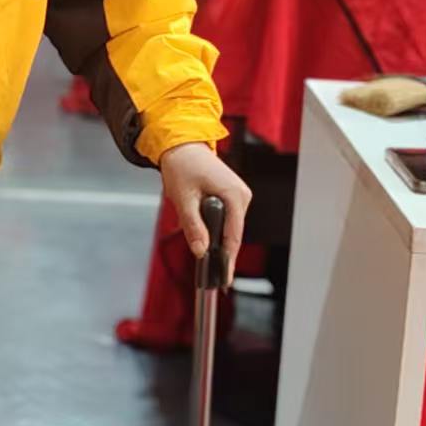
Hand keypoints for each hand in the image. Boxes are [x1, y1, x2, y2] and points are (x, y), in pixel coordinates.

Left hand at [159, 143, 251, 286]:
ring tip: (194, 226)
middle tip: (206, 263)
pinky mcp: (233, 196)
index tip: (224, 279)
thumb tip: (201, 251)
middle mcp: (242, 196)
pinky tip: (199, 221)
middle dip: (217, 248)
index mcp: (234, 195)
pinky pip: (225, 218)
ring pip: (228, 227)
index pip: (234, 236)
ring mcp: (239, 196)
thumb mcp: (183, 199)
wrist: (183, 146)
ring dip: (211, 233)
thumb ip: (193, 227)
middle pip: (232, 234)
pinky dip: (213, 224)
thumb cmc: (183, 166)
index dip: (228, 260)